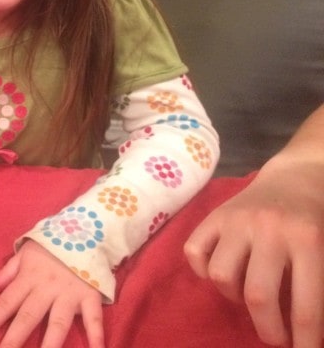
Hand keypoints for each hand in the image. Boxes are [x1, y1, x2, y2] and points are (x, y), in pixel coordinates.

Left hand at [0, 240, 104, 347]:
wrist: (84, 229)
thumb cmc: (51, 245)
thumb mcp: (25, 254)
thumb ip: (6, 273)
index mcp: (29, 277)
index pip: (6, 302)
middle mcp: (47, 288)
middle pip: (28, 316)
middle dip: (14, 340)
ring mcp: (69, 293)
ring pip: (58, 323)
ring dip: (49, 344)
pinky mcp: (90, 295)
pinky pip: (94, 319)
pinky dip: (96, 337)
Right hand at [184, 160, 323, 347]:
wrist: (298, 174)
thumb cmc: (319, 217)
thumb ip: (315, 283)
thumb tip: (304, 328)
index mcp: (307, 240)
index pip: (306, 307)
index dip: (304, 341)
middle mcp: (268, 229)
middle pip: (257, 295)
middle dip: (267, 329)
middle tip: (275, 337)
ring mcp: (236, 220)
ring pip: (220, 275)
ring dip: (233, 296)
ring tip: (247, 294)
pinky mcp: (214, 214)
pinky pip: (194, 251)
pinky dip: (201, 270)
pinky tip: (218, 272)